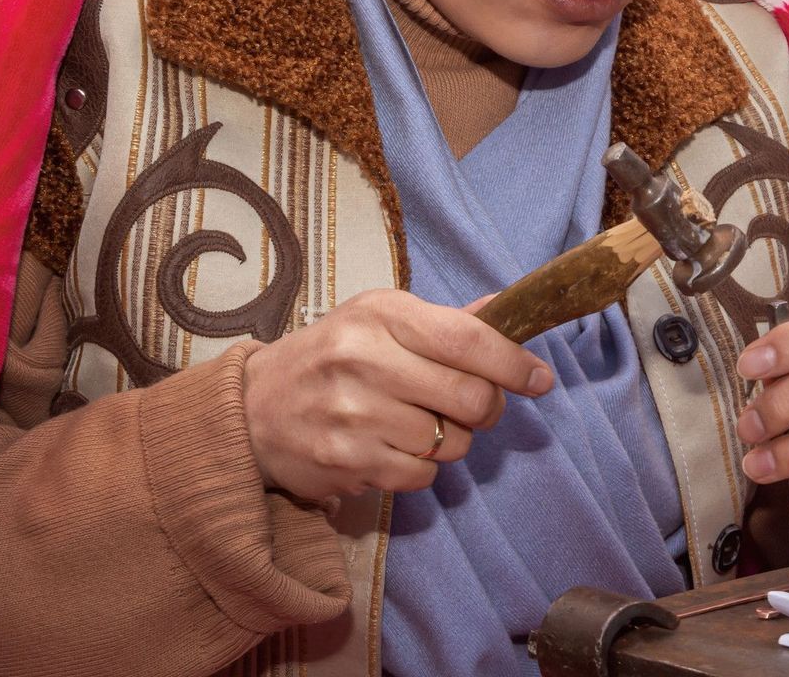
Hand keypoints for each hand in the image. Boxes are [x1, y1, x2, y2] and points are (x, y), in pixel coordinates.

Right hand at [241, 289, 553, 500]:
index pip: (469, 340)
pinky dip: (420, 468)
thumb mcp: (378, 319)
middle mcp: (366, 360)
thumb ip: (445, 322)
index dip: (514, 364)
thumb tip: (507, 310)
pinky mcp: (346, 462)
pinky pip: (421, 477)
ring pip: (451, 443)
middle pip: (471, 397)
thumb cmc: (329, 356)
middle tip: (474, 406)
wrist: (249, 409)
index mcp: (381, 315)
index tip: (539, 379)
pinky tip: (394, 448)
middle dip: (487, 407)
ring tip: (419, 424)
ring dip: (450, 440)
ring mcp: (354, 415)